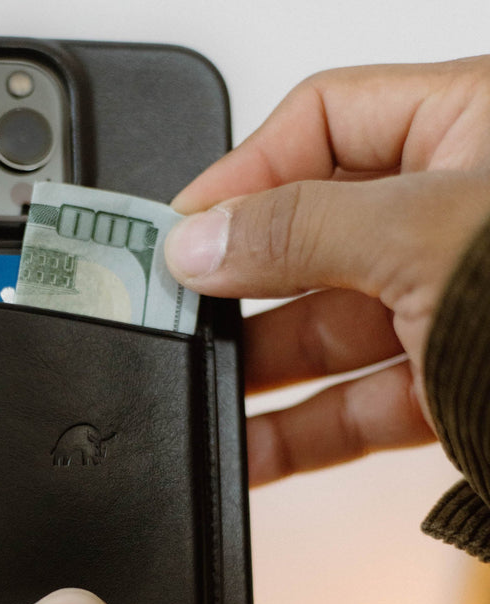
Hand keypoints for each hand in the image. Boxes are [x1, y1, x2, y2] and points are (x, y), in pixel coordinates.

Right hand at [164, 57, 489, 485]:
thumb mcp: (435, 235)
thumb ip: (303, 227)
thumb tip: (203, 238)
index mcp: (470, 130)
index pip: (322, 123)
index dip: (241, 172)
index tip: (179, 227)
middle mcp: (454, 215)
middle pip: (309, 236)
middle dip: (237, 283)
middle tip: (175, 315)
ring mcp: (448, 308)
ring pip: (325, 332)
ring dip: (258, 371)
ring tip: (198, 392)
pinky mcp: (452, 388)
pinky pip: (355, 406)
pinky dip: (300, 434)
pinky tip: (252, 449)